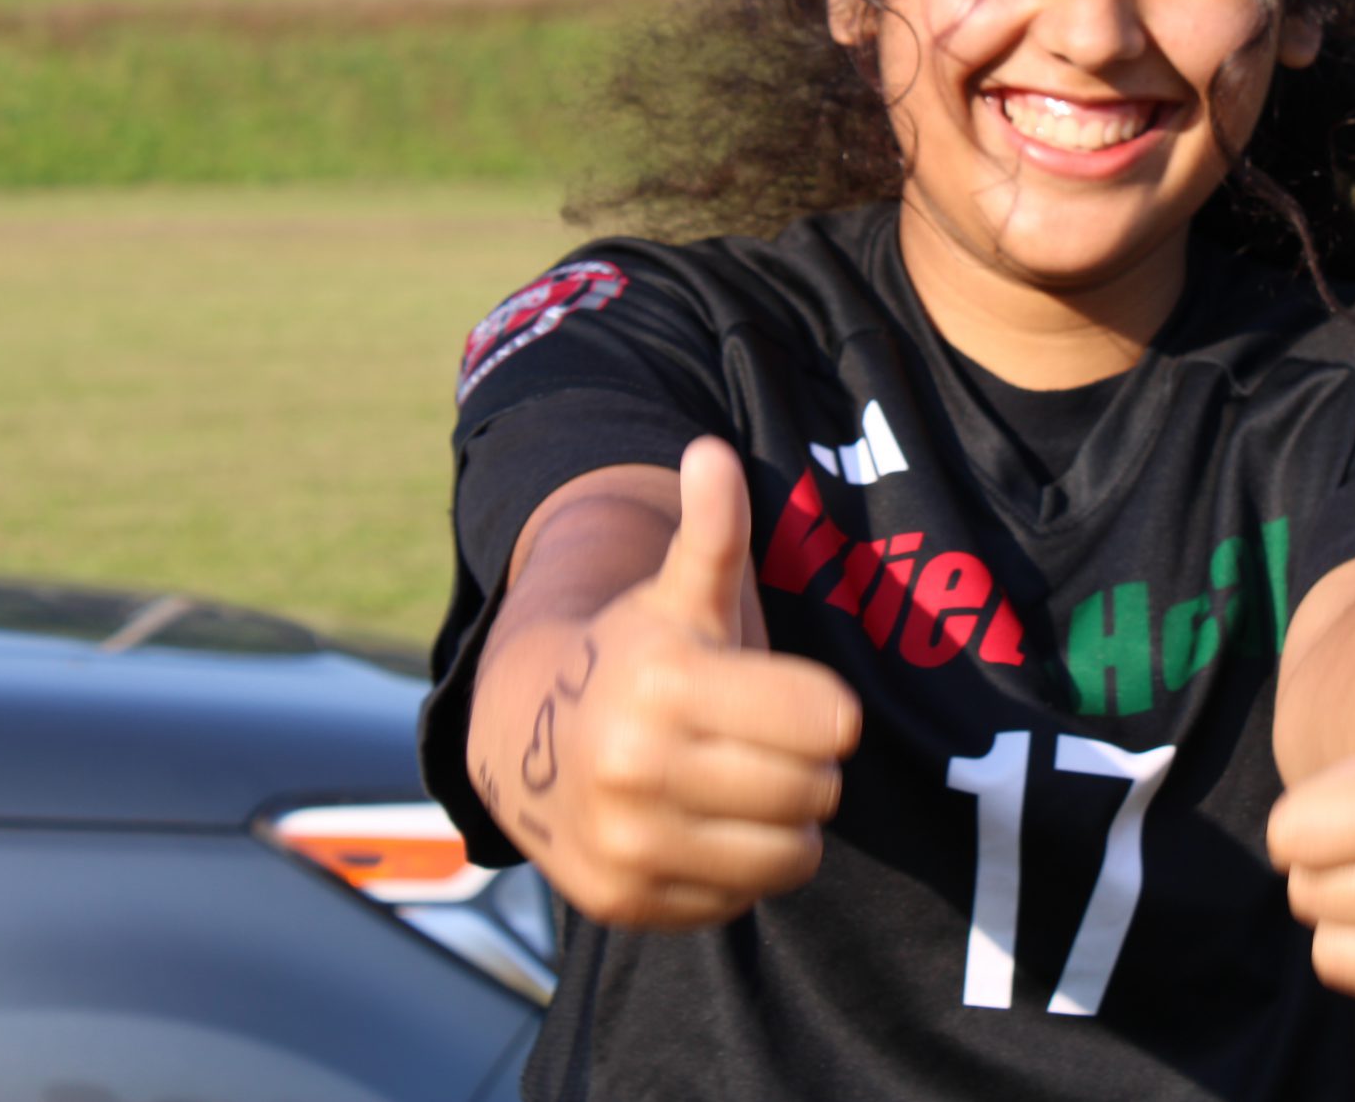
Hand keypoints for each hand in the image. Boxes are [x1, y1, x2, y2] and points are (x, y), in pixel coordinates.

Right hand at [526, 437, 862, 929]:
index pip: (831, 722)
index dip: (823, 710)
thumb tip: (709, 453)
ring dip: (782, 825)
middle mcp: (637, 766)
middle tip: (763, 744)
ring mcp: (627, 841)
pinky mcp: (620, 901)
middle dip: (806, 767)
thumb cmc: (633, 657)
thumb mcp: (677, 595)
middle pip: (815, 791)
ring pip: (789, 856)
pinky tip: (697, 828)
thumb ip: (710, 532)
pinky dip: (734, 870)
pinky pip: (739, 899)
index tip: (789, 699)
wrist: (523, 736)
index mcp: (668, 681)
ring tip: (740, 787)